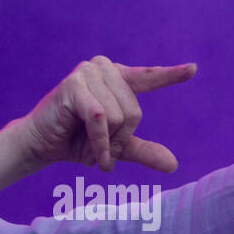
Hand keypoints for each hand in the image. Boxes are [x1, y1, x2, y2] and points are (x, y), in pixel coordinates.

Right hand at [14, 56, 193, 172]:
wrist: (40, 146)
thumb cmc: (76, 142)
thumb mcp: (116, 148)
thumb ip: (142, 151)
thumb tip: (173, 165)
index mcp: (116, 78)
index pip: (148, 77)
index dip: (170, 75)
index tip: (193, 69)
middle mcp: (103, 68)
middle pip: (134, 111)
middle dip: (120, 139)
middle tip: (101, 148)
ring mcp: (87, 72)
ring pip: (119, 116)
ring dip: (108, 142)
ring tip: (91, 146)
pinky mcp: (74, 85)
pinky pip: (101, 118)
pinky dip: (99, 141)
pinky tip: (93, 154)